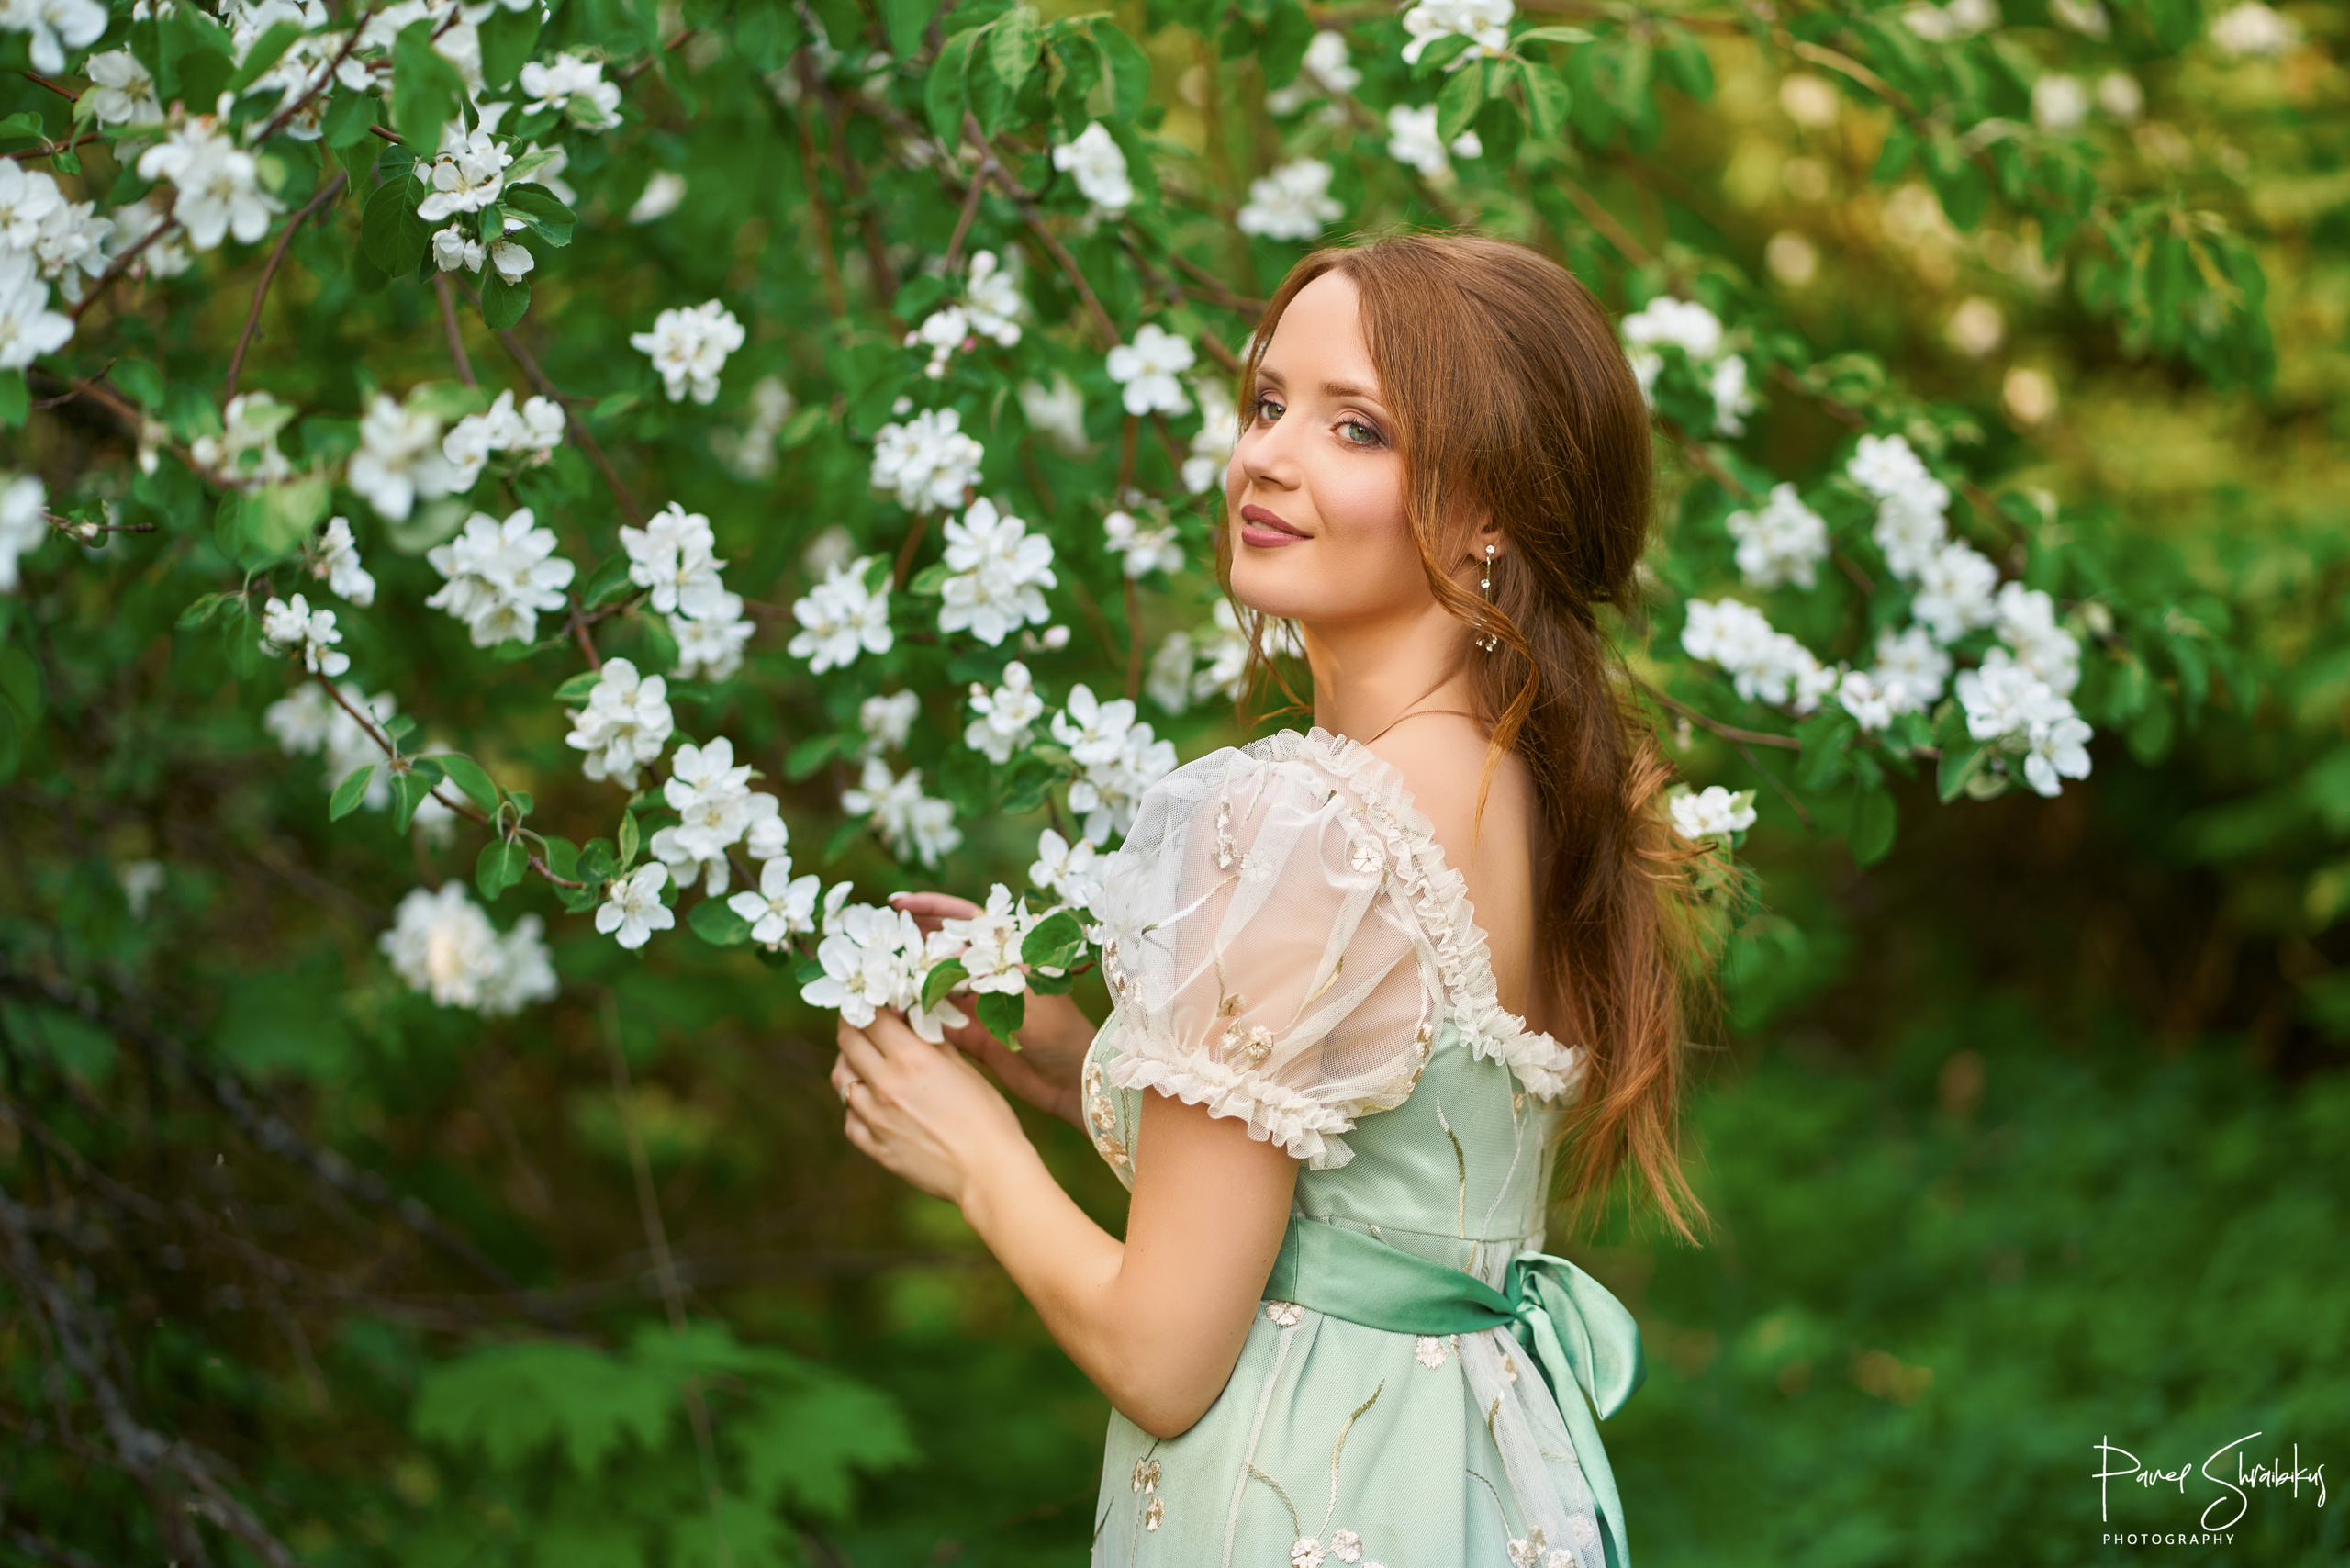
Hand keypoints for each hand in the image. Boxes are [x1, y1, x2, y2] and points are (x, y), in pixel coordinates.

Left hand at [831, 1008, 1028, 1207]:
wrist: (989, 1172)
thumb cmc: (987, 1117)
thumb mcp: (962, 1067)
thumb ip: (930, 1040)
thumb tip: (909, 1019)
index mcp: (910, 1059)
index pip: (870, 1018)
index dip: (865, 1004)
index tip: (867, 1002)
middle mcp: (884, 1084)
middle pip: (847, 1043)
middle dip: (851, 1027)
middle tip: (860, 1024)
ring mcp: (874, 1118)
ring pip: (840, 1079)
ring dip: (849, 1064)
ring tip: (864, 1063)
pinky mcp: (874, 1146)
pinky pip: (850, 1118)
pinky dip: (856, 1105)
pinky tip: (872, 1103)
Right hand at [888, 891, 1098, 1128]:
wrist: (1071, 1078)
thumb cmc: (1057, 1027)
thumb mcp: (1018, 991)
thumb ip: (980, 973)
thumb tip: (937, 955)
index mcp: (1005, 951)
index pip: (963, 917)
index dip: (931, 907)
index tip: (896, 903)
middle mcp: (986, 972)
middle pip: (939, 947)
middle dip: (908, 942)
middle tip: (873, 940)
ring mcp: (975, 1003)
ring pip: (930, 983)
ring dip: (903, 979)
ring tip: (871, 974)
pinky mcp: (968, 1034)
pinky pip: (931, 1019)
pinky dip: (910, 1015)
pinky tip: (887, 1012)